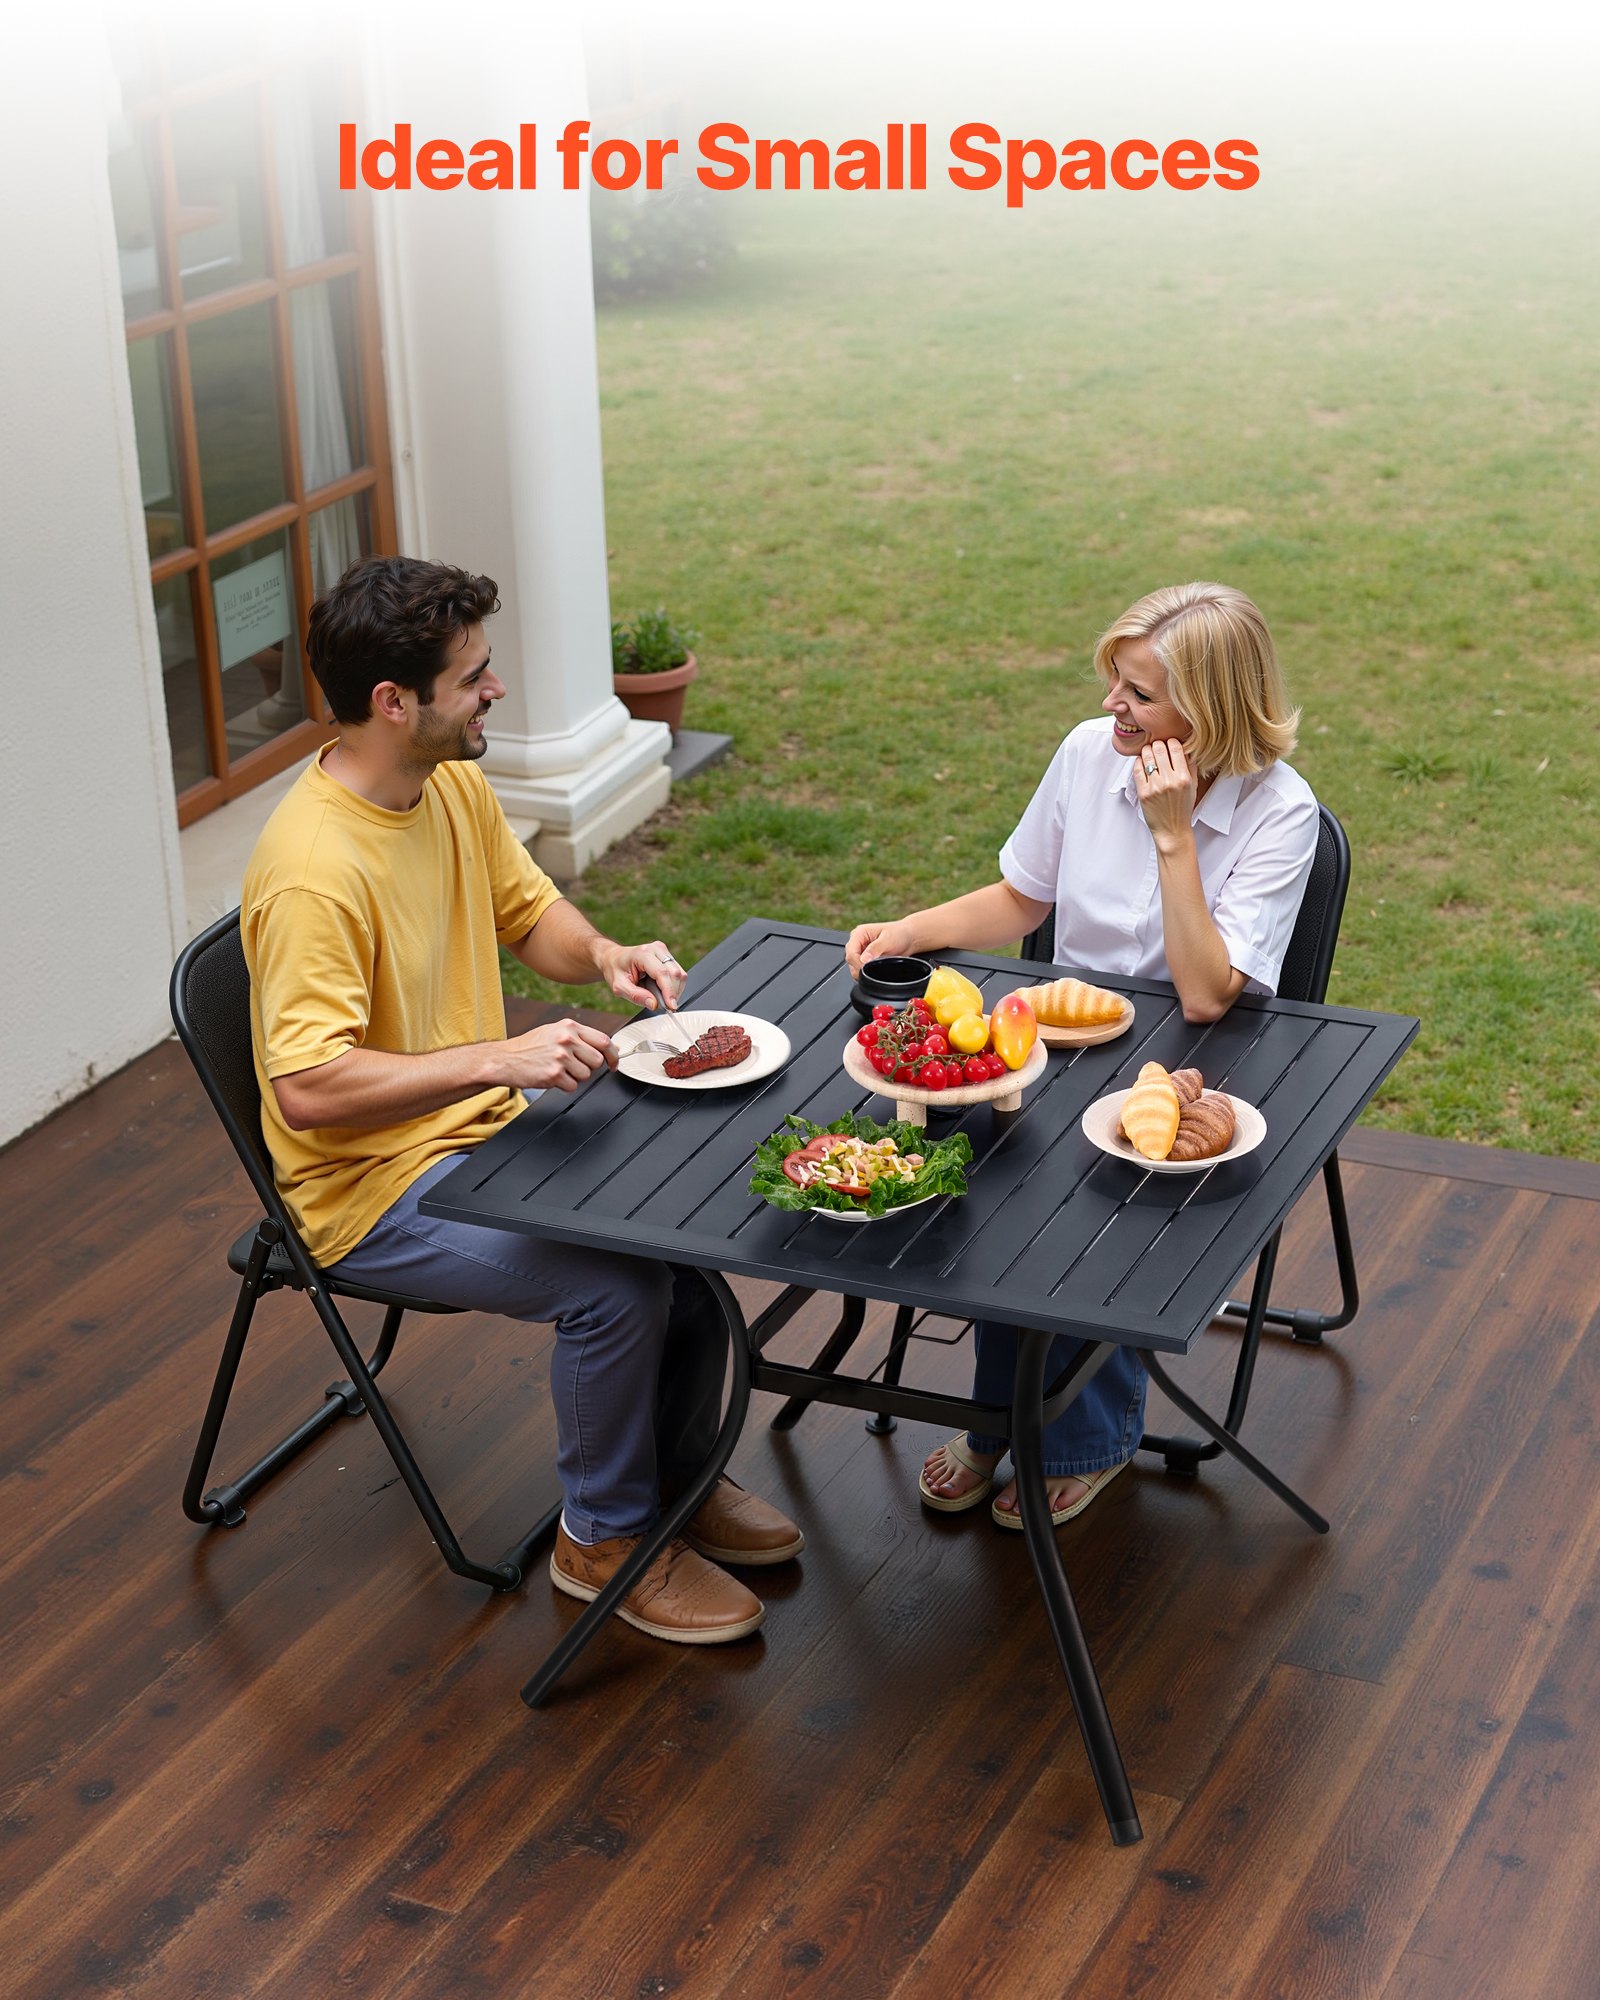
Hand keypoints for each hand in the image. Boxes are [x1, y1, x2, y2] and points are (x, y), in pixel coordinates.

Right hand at [499, 1019, 613, 1092]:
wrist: (504, 1059)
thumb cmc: (529, 1046)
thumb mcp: (555, 1031)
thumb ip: (580, 1037)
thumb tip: (608, 1046)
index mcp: (569, 1026)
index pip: (603, 1040)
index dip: (612, 1054)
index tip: (613, 1063)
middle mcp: (566, 1039)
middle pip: (597, 1060)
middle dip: (589, 1067)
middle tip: (573, 1066)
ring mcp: (560, 1056)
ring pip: (586, 1075)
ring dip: (575, 1077)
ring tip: (558, 1070)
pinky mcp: (554, 1074)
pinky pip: (573, 1086)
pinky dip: (564, 1086)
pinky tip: (552, 1077)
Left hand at [596, 939, 687, 1011]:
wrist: (613, 958)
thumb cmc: (615, 970)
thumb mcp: (619, 987)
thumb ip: (636, 996)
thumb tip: (654, 1004)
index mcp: (643, 954)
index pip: (662, 973)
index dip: (669, 992)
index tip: (671, 1007)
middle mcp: (656, 949)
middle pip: (675, 973)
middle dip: (673, 993)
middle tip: (662, 1005)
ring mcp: (663, 951)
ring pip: (680, 974)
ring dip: (674, 990)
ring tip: (657, 994)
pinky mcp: (668, 956)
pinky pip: (678, 974)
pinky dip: (673, 986)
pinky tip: (660, 988)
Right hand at [845, 919, 919, 977]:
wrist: (909, 938)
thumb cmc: (899, 933)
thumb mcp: (888, 940)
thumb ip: (875, 949)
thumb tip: (863, 959)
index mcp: (860, 933)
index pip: (850, 951)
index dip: (857, 962)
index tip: (866, 968)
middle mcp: (858, 941)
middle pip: (850, 959)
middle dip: (859, 968)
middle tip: (873, 970)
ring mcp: (861, 950)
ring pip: (854, 966)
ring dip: (863, 971)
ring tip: (878, 967)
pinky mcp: (865, 958)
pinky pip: (860, 968)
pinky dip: (866, 972)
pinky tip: (876, 970)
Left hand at [1133, 738, 1197, 844]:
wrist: (1172, 830)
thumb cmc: (1183, 809)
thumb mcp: (1193, 787)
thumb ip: (1191, 767)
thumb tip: (1185, 749)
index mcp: (1184, 778)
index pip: (1175, 748)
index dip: (1171, 742)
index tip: (1169, 743)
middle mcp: (1170, 781)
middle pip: (1159, 749)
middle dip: (1157, 744)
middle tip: (1157, 747)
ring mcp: (1155, 787)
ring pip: (1147, 757)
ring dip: (1147, 751)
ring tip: (1148, 752)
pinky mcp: (1143, 793)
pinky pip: (1137, 770)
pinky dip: (1138, 762)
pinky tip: (1141, 762)